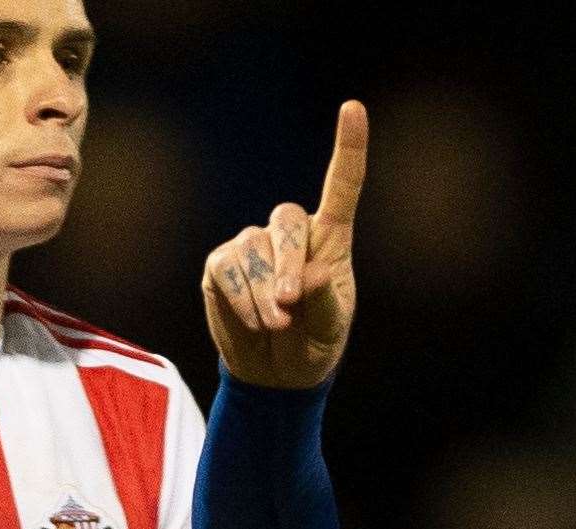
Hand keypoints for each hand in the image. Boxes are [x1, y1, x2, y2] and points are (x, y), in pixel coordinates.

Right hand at [201, 100, 367, 389]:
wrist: (277, 374)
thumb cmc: (314, 346)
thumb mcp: (332, 332)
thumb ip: (326, 302)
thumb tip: (312, 274)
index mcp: (331, 243)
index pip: (342, 189)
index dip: (348, 148)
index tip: (353, 107)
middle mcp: (291, 235)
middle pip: (287, 222)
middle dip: (287, 267)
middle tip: (289, 307)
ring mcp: (252, 245)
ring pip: (254, 251)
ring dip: (264, 295)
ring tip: (276, 325)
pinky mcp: (221, 263)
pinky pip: (227, 270)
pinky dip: (242, 301)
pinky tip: (254, 322)